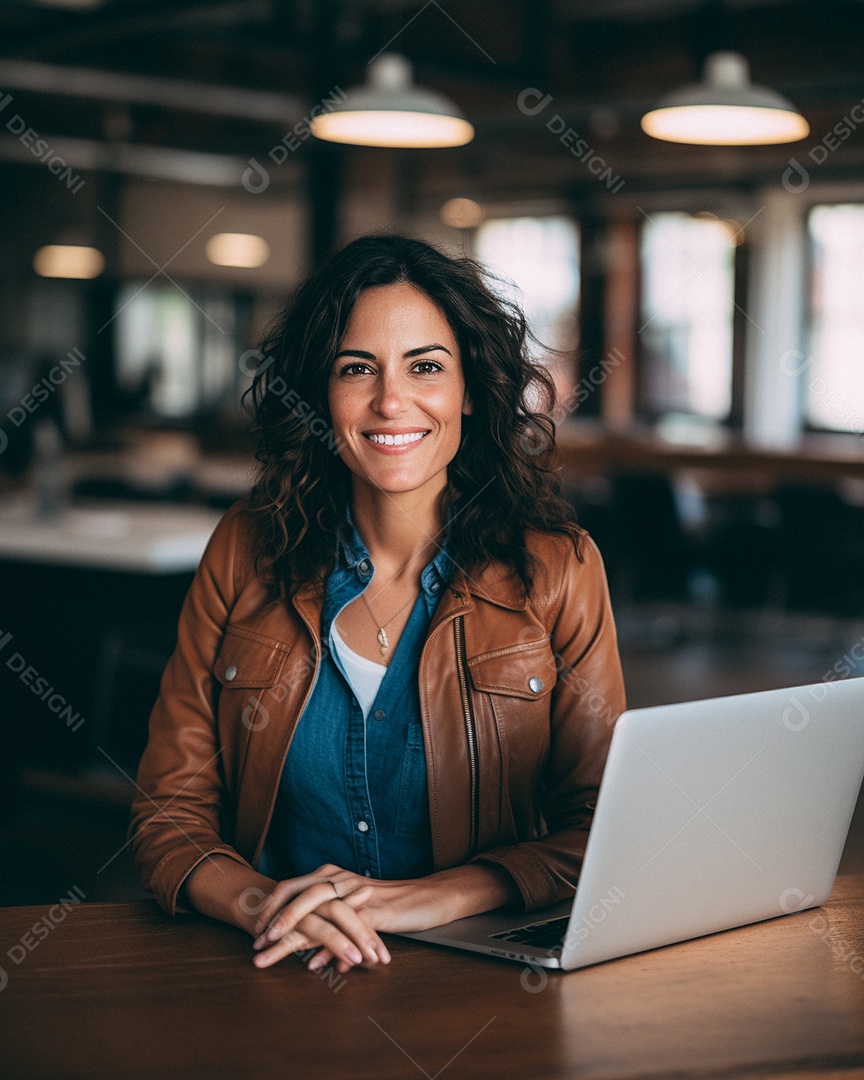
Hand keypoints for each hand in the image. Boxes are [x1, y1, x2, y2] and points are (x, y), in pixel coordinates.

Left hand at [254, 862, 519, 973]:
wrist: (427, 897)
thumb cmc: (390, 904)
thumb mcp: (354, 909)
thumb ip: (331, 924)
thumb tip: (310, 953)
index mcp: (332, 876)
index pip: (291, 886)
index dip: (271, 906)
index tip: (256, 929)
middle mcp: (340, 880)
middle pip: (299, 894)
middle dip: (275, 918)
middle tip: (258, 942)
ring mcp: (357, 894)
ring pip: (319, 911)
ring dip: (294, 934)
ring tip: (274, 952)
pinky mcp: (375, 911)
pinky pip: (347, 928)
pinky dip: (330, 947)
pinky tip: (317, 964)